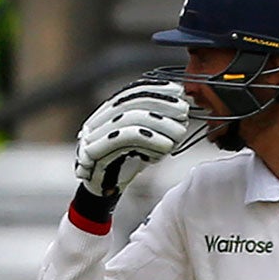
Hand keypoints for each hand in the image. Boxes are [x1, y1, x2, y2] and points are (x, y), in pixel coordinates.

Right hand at [75, 78, 189, 200]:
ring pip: (131, 118)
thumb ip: (155, 123)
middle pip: (132, 101)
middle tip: (184, 114)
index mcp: (108, 112)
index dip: (157, 88)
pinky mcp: (94, 152)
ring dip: (161, 123)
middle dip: (162, 104)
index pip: (133, 90)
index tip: (179, 92)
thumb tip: (182, 108)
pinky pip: (126, 138)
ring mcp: (93, 135)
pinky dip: (151, 139)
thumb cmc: (125, 165)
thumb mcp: (143, 140)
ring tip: (179, 134)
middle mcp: (98, 119)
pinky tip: (166, 148)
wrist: (103, 191)